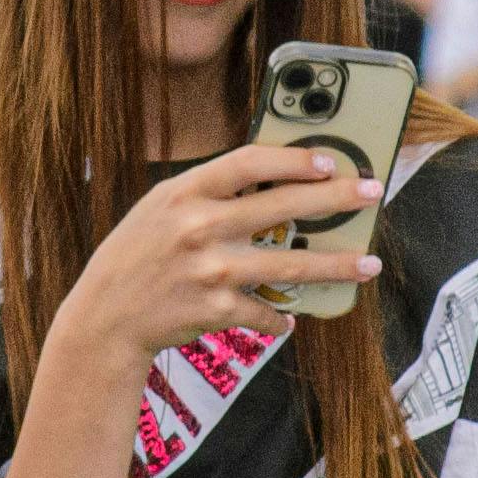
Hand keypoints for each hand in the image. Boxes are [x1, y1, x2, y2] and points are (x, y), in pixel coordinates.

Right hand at [48, 143, 384, 363]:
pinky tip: (291, 319)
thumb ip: (211, 193)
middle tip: (372, 193)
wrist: (105, 316)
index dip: (293, 158)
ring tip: (369, 263)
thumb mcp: (162, 208)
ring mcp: (210, 270)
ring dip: (336, 265)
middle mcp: (199, 227)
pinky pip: (266, 313)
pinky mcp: (216, 309)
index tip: (329, 160)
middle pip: (283, 207)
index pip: (249, 162)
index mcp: (185, 192)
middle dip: (335, 199)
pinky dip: (281, 319)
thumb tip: (277, 181)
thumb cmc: (139, 255)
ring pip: (290, 266)